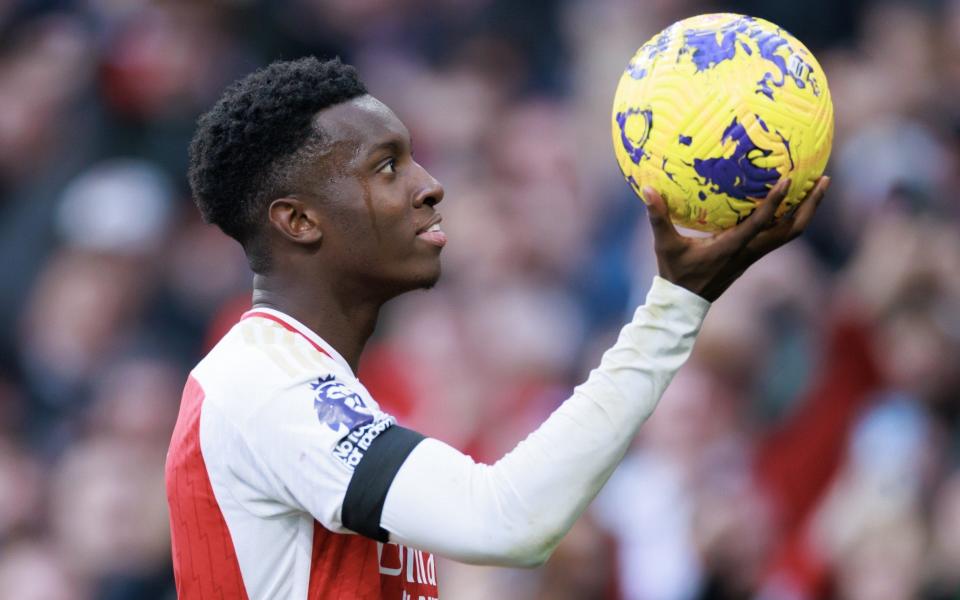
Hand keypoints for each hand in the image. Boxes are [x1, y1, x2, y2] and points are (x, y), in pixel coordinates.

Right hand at [645, 177, 830, 301]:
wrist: (685, 303)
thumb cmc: (675, 272)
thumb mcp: (665, 245)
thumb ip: (657, 217)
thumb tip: (647, 188)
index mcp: (732, 247)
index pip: (759, 223)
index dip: (775, 202)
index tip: (789, 179)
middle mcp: (750, 252)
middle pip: (791, 230)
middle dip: (810, 205)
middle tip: (823, 179)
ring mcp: (755, 254)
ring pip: (790, 233)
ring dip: (807, 211)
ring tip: (818, 185)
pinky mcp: (753, 255)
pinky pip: (780, 234)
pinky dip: (791, 216)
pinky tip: (792, 200)